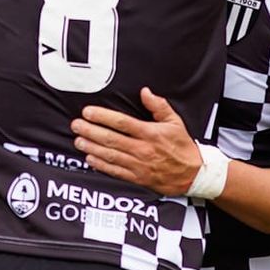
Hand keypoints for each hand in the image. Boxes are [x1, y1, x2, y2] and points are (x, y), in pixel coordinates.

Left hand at [70, 87, 200, 195]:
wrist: (193, 174)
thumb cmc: (182, 146)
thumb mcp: (175, 122)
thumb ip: (158, 106)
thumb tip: (145, 92)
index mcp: (150, 133)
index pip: (122, 123)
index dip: (102, 117)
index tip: (88, 112)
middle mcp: (142, 149)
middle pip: (111, 139)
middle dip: (90, 131)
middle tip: (76, 125)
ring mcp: (139, 165)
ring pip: (110, 155)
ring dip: (92, 148)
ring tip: (78, 141)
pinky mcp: (137, 178)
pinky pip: (116, 171)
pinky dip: (101, 166)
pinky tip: (90, 159)